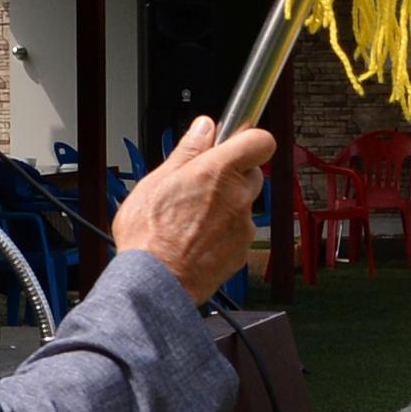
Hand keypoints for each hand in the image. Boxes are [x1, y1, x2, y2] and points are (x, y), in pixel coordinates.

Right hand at [111, 116, 276, 305]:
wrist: (155, 283)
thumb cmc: (149, 236)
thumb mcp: (156, 181)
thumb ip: (188, 151)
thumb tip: (203, 129)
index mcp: (218, 171)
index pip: (260, 141)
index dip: (248, 139)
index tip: (234, 142)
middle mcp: (238, 197)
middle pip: (251, 173)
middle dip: (231, 175)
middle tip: (202, 184)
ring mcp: (243, 226)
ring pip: (243, 205)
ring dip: (226, 206)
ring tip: (192, 218)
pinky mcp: (242, 250)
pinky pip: (239, 232)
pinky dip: (224, 233)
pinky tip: (197, 238)